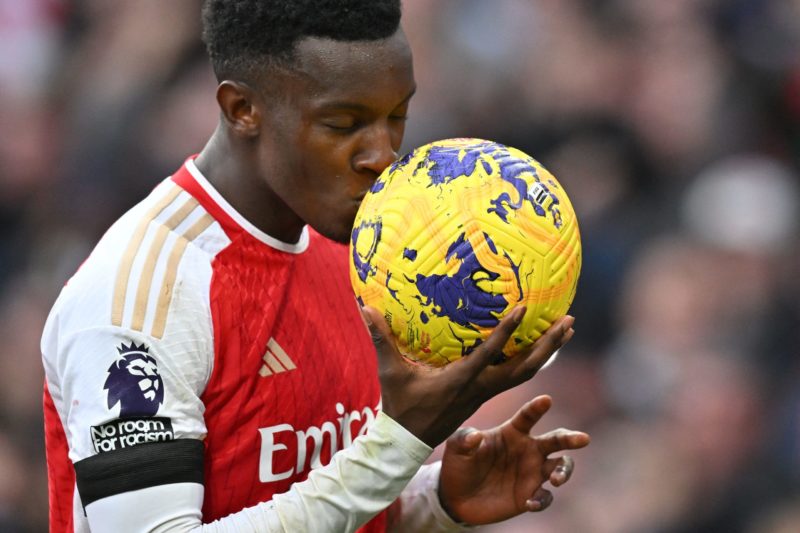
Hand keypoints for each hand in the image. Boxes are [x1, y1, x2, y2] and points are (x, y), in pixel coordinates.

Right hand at [360, 306, 574, 446]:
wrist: (409, 441)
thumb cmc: (401, 405)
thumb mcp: (390, 372)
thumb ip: (381, 339)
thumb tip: (364, 306)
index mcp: (462, 380)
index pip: (490, 354)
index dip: (507, 332)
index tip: (524, 309)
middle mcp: (481, 387)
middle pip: (525, 367)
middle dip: (549, 344)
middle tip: (569, 319)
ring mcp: (487, 392)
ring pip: (527, 373)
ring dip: (548, 351)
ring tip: (566, 328)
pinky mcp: (486, 394)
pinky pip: (517, 375)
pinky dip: (533, 359)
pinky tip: (541, 345)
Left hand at [438, 395, 589, 524]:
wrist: (456, 497)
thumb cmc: (459, 464)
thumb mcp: (455, 449)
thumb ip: (464, 439)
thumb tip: (475, 436)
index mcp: (512, 432)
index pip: (528, 416)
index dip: (537, 407)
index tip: (546, 399)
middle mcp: (527, 449)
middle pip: (556, 440)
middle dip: (571, 438)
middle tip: (583, 439)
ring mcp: (531, 472)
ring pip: (560, 467)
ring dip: (564, 471)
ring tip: (556, 479)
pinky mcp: (529, 495)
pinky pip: (545, 497)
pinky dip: (542, 500)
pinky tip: (530, 503)